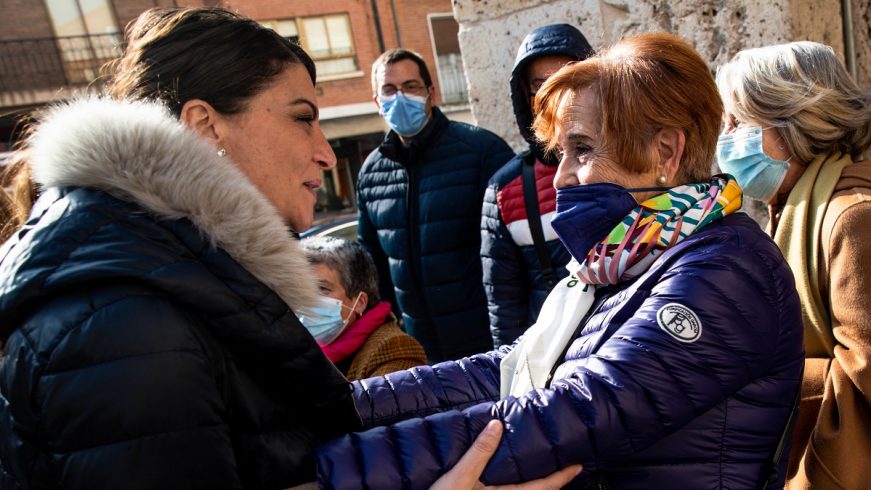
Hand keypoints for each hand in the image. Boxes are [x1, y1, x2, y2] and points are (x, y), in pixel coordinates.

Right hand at [430, 419, 582, 489]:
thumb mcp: (458, 477)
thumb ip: (478, 452)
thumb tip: (497, 425)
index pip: (542, 487)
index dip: (561, 476)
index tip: (579, 464)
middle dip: (552, 480)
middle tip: (565, 462)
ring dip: (534, 481)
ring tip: (541, 464)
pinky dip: (516, 481)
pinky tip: (509, 470)